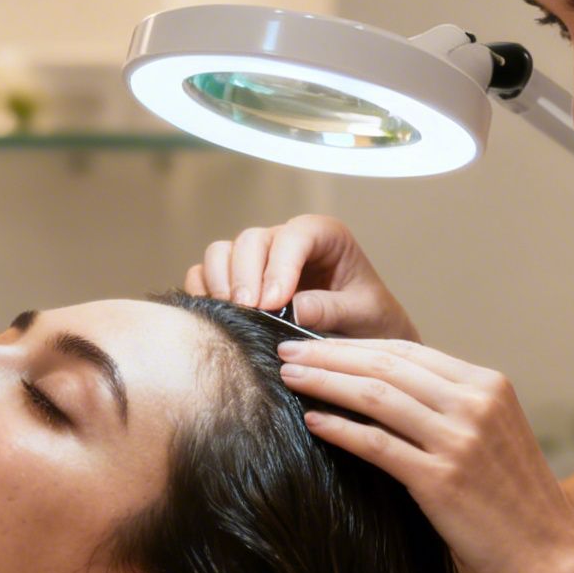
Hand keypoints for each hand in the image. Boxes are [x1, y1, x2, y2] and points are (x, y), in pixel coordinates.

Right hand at [184, 214, 419, 340]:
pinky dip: (203, 293)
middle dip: (245, 275)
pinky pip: (205, 275)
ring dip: (220, 283)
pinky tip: (216, 318)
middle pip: (251, 241)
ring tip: (232, 316)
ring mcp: (257, 259)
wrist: (361, 336)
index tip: (274, 303)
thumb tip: (294, 309)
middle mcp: (285, 241)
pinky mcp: (236, 280)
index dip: (280, 266)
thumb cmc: (369, 319)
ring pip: (222, 252)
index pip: (295, 236)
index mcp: (324, 236)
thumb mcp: (363, 314)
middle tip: (249, 311)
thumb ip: (333, 309)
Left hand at [275, 337, 573, 572]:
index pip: (407, 351)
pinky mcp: (441, 479)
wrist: (551, 551)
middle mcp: (475, 403)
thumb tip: (382, 386)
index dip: (355, 344)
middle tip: (285, 353)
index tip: (315, 344)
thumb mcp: (491, 433)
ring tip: (289, 379)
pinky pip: (376, 444)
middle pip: (386, 364)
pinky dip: (339, 428)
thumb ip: (449, 405)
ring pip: (376, 396)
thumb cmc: (513, 497)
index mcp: (487, 385)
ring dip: (325, 383)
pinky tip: (311, 422)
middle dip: (329, 355)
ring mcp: (459, 440)